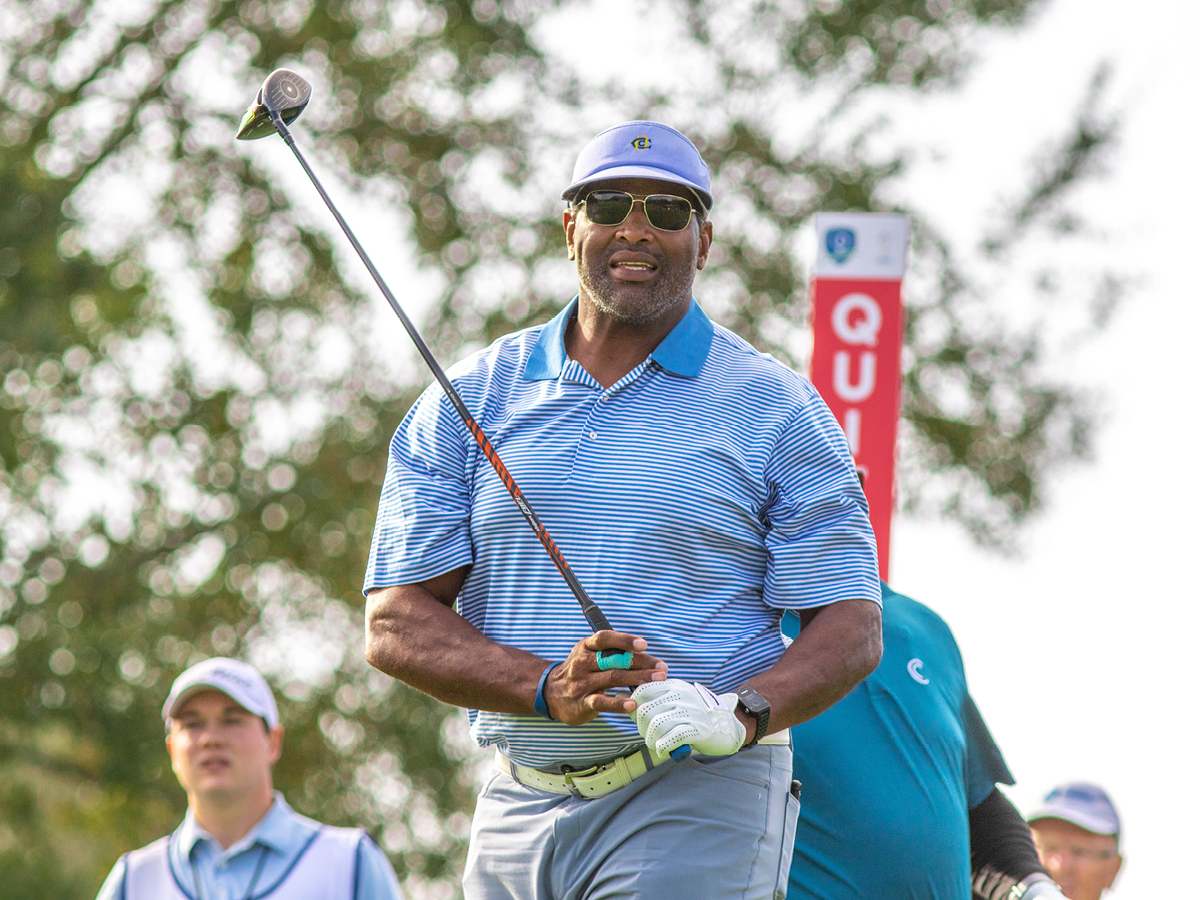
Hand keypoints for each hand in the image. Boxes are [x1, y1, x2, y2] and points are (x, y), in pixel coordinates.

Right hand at [543, 631, 667, 724]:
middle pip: (614, 660)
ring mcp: (582, 683)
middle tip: (661, 668)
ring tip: (656, 681)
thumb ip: (613, 653)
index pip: (605, 638)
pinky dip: (617, 703)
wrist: (550, 693)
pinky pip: (601, 702)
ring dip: (637, 679)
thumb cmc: (581, 671)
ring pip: (612, 678)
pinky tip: (632, 704)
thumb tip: (647, 658)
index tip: (643, 644)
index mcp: (586, 646)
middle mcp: (583, 662)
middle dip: (641, 663)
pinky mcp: (582, 702)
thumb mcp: (590, 655)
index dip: (624, 640)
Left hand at [631, 680, 745, 756]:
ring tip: (655, 744)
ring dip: (650, 739)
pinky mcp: (698, 730)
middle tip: (648, 735)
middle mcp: (681, 696)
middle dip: (641, 727)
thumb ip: (654, 699)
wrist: (727, 725)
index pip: (643, 691)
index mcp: (674, 686)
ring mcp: (690, 712)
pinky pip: (670, 738)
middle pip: (645, 711)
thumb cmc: (695, 715)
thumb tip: (622, 698)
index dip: (634, 707)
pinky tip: (662, 749)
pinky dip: (661, 747)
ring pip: (656, 725)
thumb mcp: (677, 699)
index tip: (638, 718)